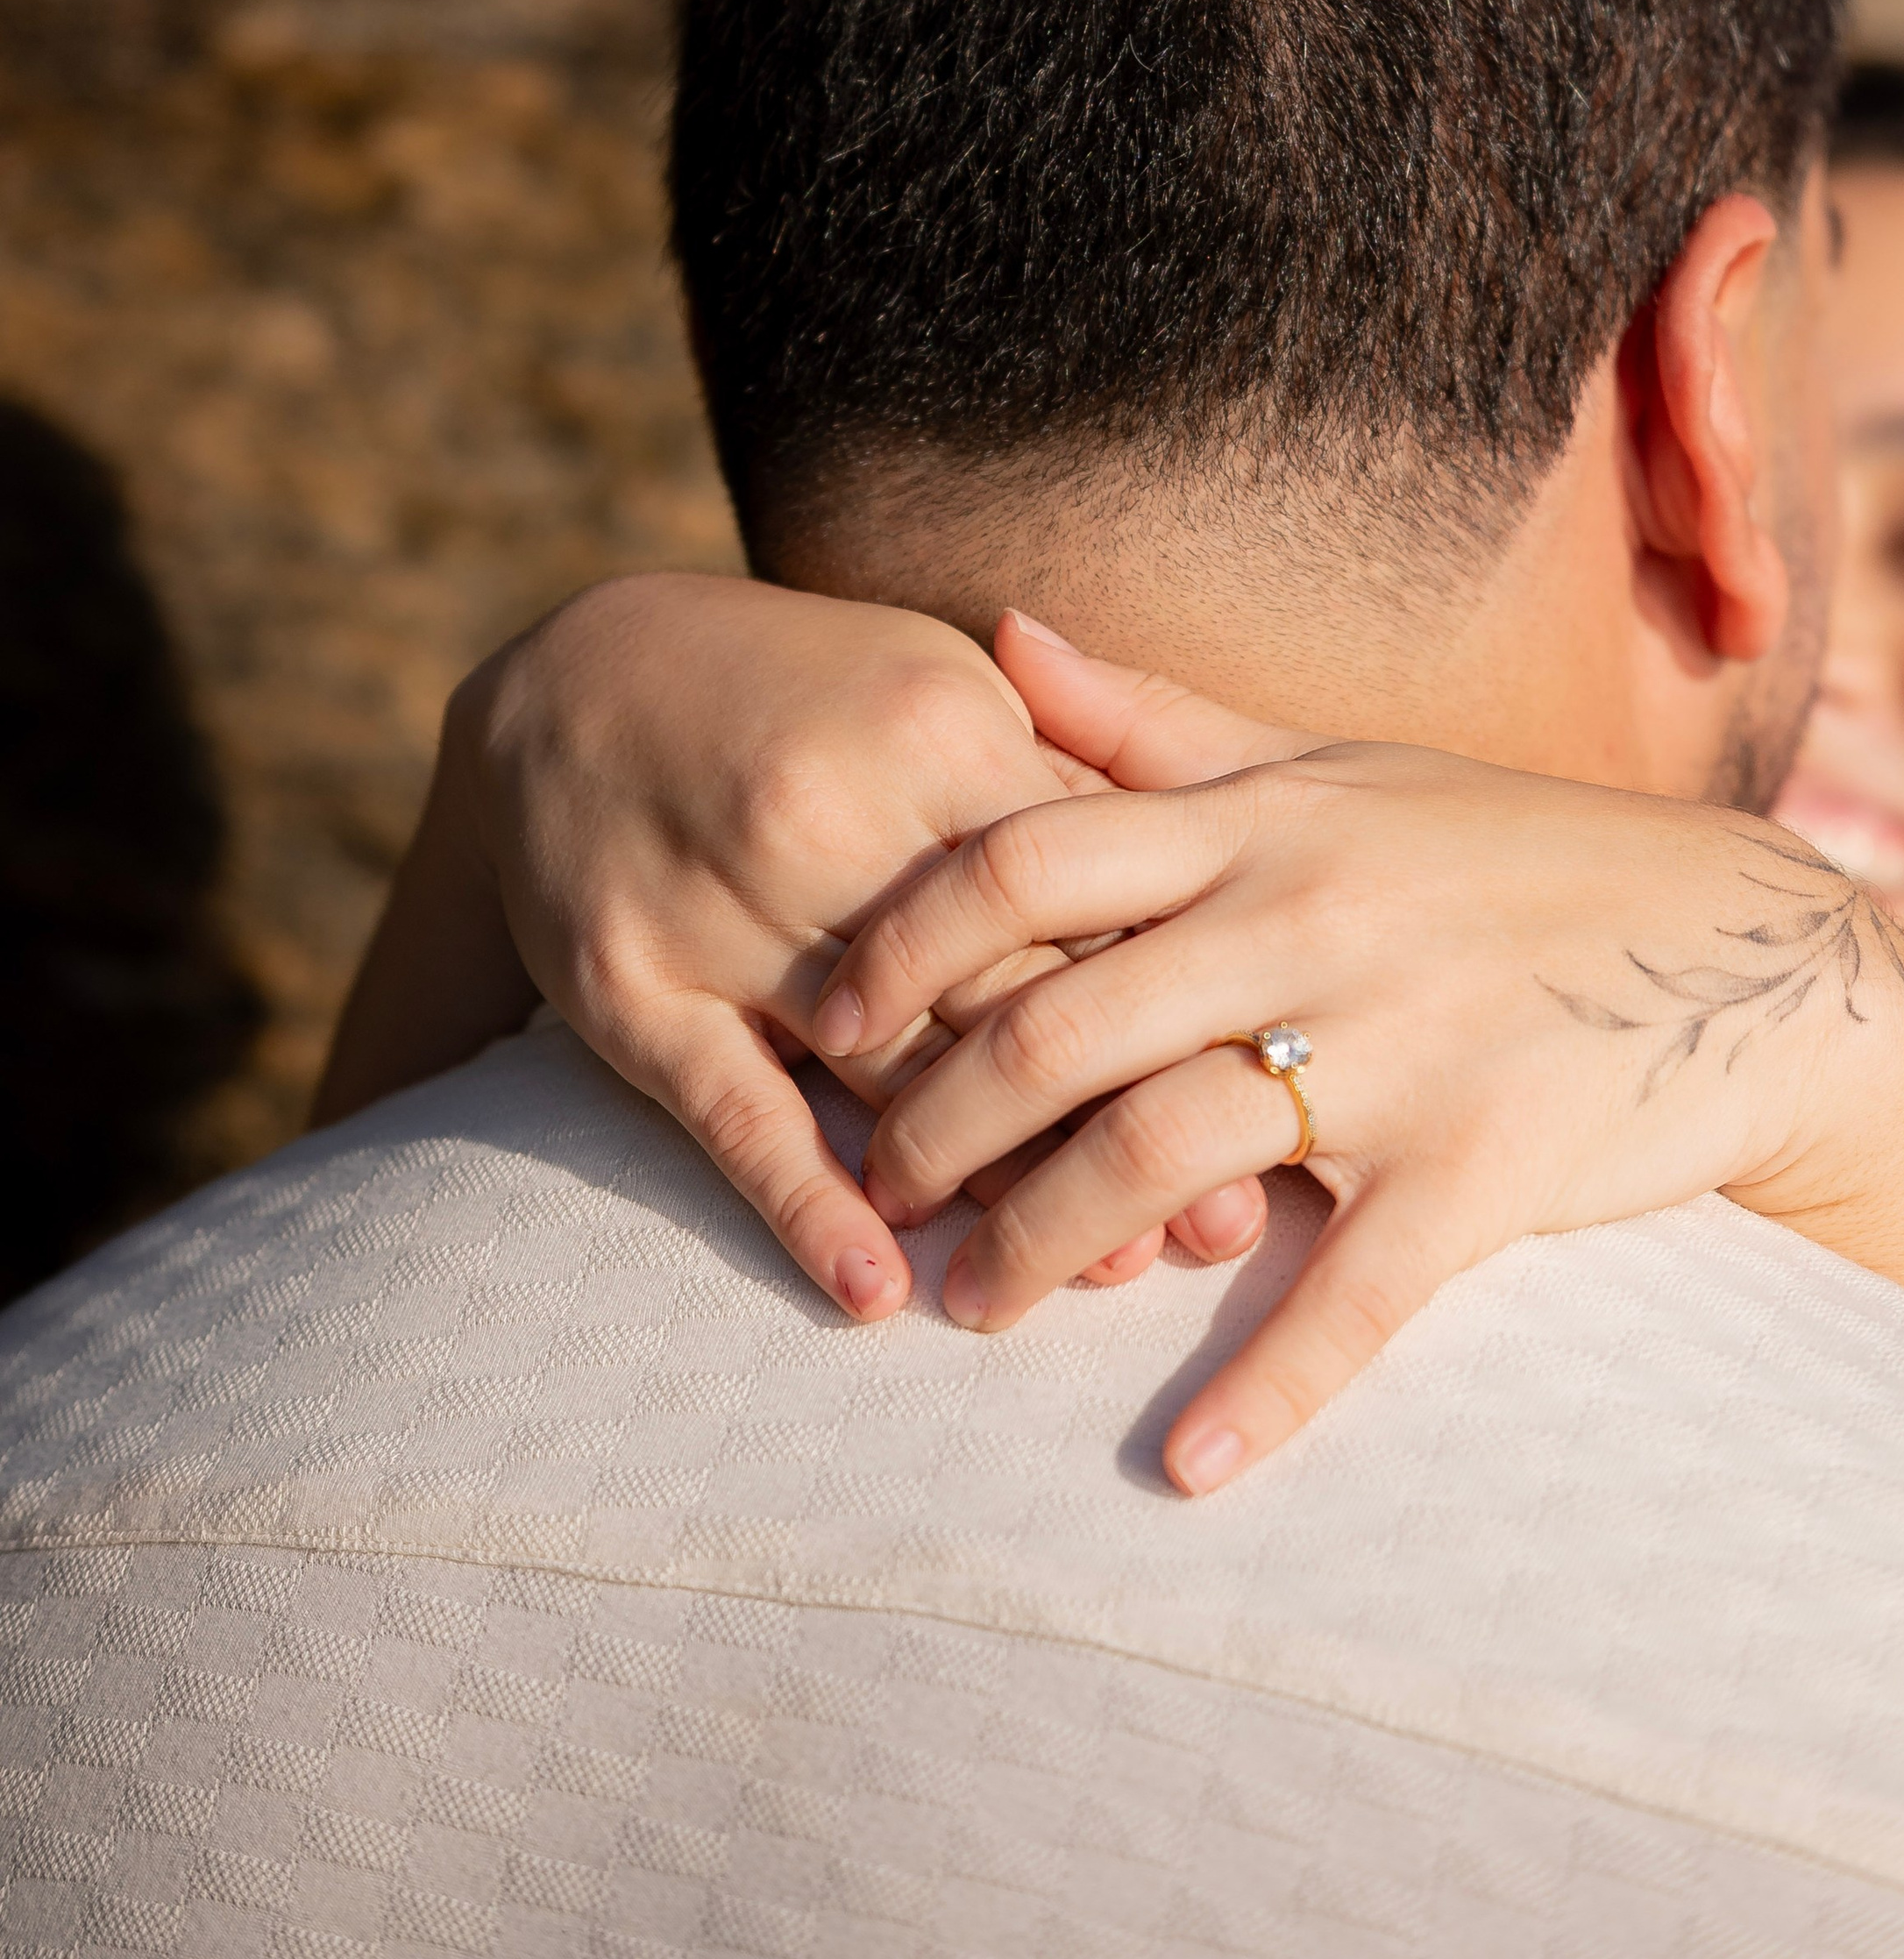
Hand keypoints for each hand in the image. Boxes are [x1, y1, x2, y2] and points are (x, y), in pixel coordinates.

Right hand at [316, 577, 1270, 1320]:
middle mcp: (838, 816)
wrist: (581, 669)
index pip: (1090, 892)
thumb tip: (1204, 906)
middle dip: (1113, 1117)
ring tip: (1091, 1275)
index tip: (1266, 1092)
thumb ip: (1069, 778)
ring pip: (889, 1074)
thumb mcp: (943, 692)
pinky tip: (878, 1289)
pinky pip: (736, 1113)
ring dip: (993, 1187)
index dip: (1177, 1001)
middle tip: (1209, 1227)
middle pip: (1007, 996)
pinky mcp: (634, 984)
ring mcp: (728, 906)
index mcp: (940, 728)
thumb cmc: (813, 692)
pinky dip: (808, 1207)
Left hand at [815, 623, 1903, 1493]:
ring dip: (1042, 1248)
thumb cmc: (1506, 852)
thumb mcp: (1334, 768)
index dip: (901, 941)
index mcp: (1263, 819)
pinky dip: (1265, 1394)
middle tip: (876, 1195)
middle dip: (936, 1123)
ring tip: (971, 1308)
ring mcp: (1400, 1044)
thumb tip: (1001, 630)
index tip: (826, 1021)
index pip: (1027, 857)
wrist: (1742, 943)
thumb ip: (1157, 720)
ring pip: (1163, 1156)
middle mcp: (1311, 917)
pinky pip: (1354, 1297)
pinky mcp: (1485, 1168)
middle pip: (1059, 1023)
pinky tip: (1182, 1470)